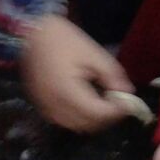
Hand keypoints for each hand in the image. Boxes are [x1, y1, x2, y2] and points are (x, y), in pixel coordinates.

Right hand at [20, 15, 133, 132]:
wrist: (31, 33)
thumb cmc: (63, 40)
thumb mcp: (93, 53)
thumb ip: (112, 75)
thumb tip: (126, 93)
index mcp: (67, 90)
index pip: (98, 113)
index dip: (116, 111)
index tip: (128, 102)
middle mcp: (54, 104)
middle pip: (87, 125)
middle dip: (107, 117)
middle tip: (118, 103)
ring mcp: (45, 107)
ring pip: (75, 126)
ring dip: (92, 120)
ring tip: (104, 103)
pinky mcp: (40, 105)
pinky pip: (63, 121)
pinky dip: (78, 118)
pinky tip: (86, 104)